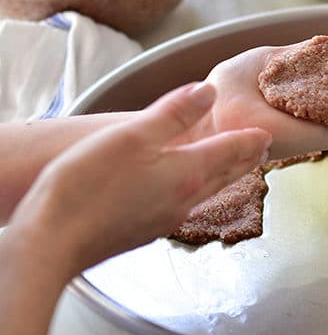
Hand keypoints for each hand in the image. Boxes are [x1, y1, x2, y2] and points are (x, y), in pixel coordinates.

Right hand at [4, 82, 270, 276]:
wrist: (53, 242)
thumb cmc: (88, 185)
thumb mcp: (133, 134)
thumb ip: (174, 113)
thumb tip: (209, 92)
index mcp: (186, 173)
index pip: (230, 151)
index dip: (249, 139)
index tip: (266, 133)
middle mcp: (184, 199)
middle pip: (225, 174)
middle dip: (245, 159)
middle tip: (261, 149)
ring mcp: (165, 218)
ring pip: (207, 191)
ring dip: (226, 176)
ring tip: (234, 166)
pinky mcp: (145, 230)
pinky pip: (186, 205)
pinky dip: (200, 189)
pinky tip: (189, 191)